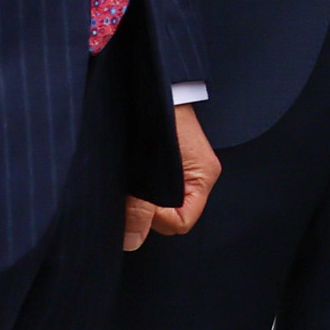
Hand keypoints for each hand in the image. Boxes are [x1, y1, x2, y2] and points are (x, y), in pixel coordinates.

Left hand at [124, 103, 217, 250]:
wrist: (153, 87)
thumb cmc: (159, 118)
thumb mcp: (150, 168)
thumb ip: (141, 206)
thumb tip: (131, 242)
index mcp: (202, 178)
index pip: (181, 222)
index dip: (157, 219)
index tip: (138, 201)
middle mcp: (196, 177)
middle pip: (169, 216)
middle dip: (145, 210)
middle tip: (129, 190)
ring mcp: (181, 171)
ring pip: (158, 204)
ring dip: (139, 198)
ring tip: (127, 180)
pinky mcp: (164, 164)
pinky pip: (153, 189)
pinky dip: (137, 187)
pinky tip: (128, 175)